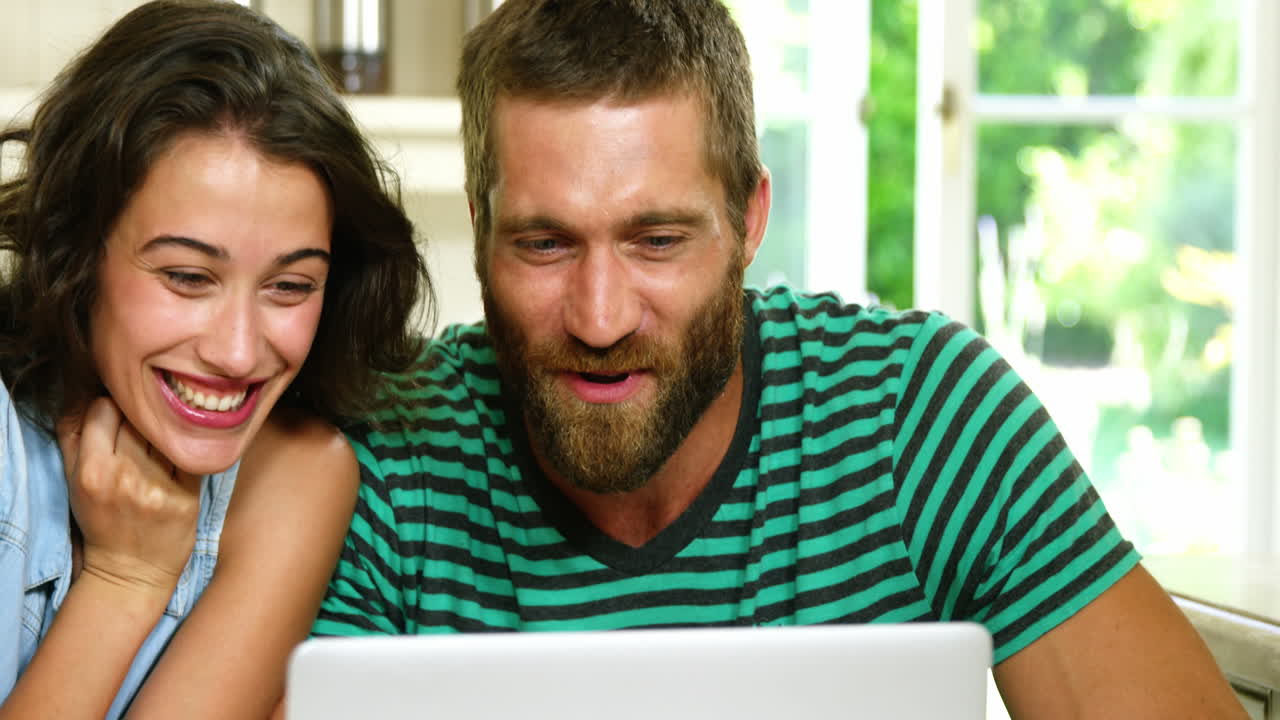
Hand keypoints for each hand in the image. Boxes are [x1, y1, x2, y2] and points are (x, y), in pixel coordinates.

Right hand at [57, 397, 202, 601]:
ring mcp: (160, 487)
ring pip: (167, 432)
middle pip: (139, 418)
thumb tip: (86, 398)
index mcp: (92, 471)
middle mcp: (125, 477)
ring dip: (166, 433)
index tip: (117, 421)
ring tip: (161, 447)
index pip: (104, 409)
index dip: (111, 410)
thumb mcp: (75, 482)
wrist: (131, 572)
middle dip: (141, 420)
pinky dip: (188, 451)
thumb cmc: (102, 521)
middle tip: (143, 434)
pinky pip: (192, 454)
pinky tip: (183, 458)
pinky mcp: (188, 496)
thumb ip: (74, 438)